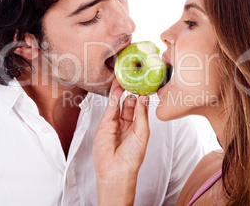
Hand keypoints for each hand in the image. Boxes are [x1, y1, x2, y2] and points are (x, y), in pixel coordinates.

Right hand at [93, 78, 149, 205]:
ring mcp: (115, 124)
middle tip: (134, 80)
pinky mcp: (104, 124)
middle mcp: (126, 124)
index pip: (139, 108)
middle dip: (131, 92)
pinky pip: (110, 108)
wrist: (117, 169)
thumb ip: (142, 114)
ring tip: (124, 80)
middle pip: (128, 104)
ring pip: (118, 104)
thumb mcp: (142, 133)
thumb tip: (143, 98)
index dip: (141, 97)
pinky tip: (117, 90)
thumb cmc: (132, 157)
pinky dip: (113, 98)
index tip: (145, 86)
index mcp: (137, 127)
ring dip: (121, 92)